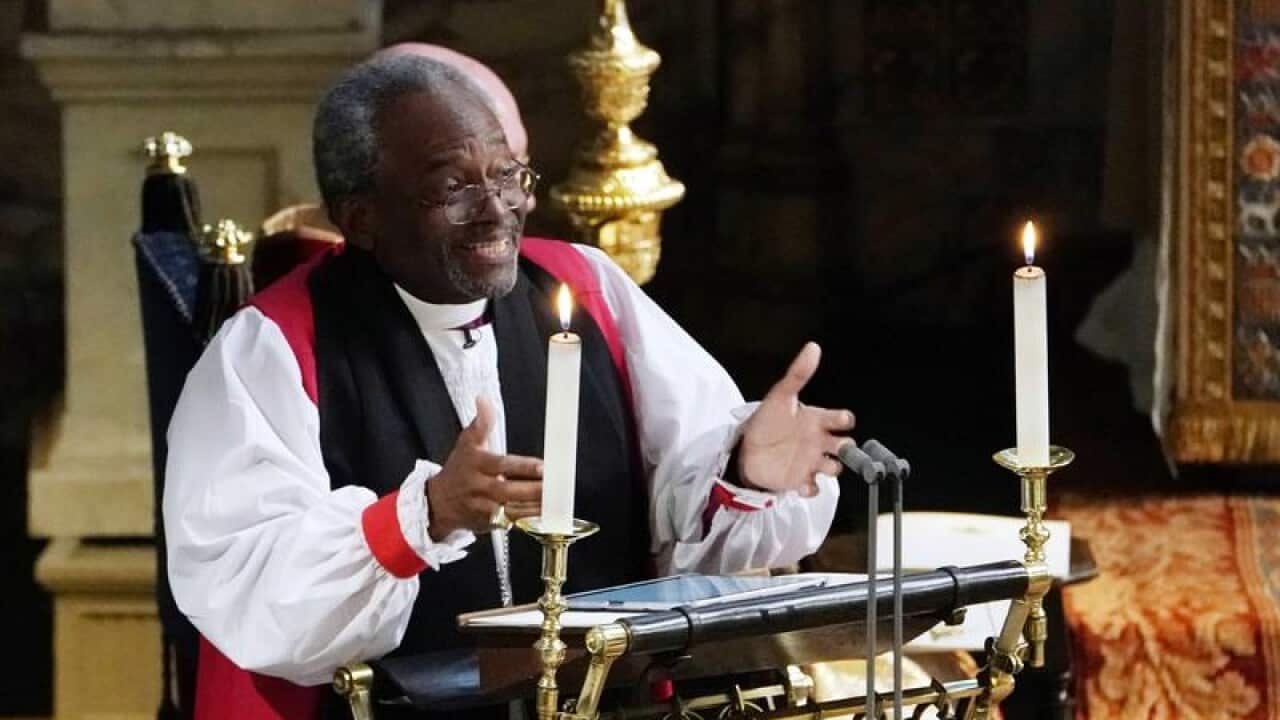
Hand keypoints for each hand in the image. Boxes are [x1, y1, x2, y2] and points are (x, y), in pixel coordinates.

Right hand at [426, 396, 542, 539]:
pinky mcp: (490, 524)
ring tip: (557, 501)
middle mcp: (479, 488)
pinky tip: (546, 515)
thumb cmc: (458, 470)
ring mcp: (484, 508)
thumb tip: (483, 400)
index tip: (542, 466)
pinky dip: (530, 520)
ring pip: (513, 510)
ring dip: (536, 507)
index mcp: (476, 465)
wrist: (438, 503)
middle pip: (509, 491)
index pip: (502, 465)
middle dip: (534, 489)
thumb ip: (481, 423)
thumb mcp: (467, 443)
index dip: (523, 467)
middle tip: (556, 485)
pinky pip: (513, 524)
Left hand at [737, 342, 855, 496]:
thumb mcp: (780, 395)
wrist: (744, 448)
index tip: (839, 420)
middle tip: (836, 447)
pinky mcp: (799, 479)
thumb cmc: (765, 421)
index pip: (843, 419)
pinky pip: (814, 488)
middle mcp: (818, 441)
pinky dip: (811, 488)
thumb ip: (798, 373)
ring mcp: (810, 461)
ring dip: (830, 468)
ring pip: (834, 468)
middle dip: (846, 449)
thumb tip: (812, 348)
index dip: (844, 420)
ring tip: (816, 464)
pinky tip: (801, 482)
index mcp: (817, 420)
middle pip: (846, 447)